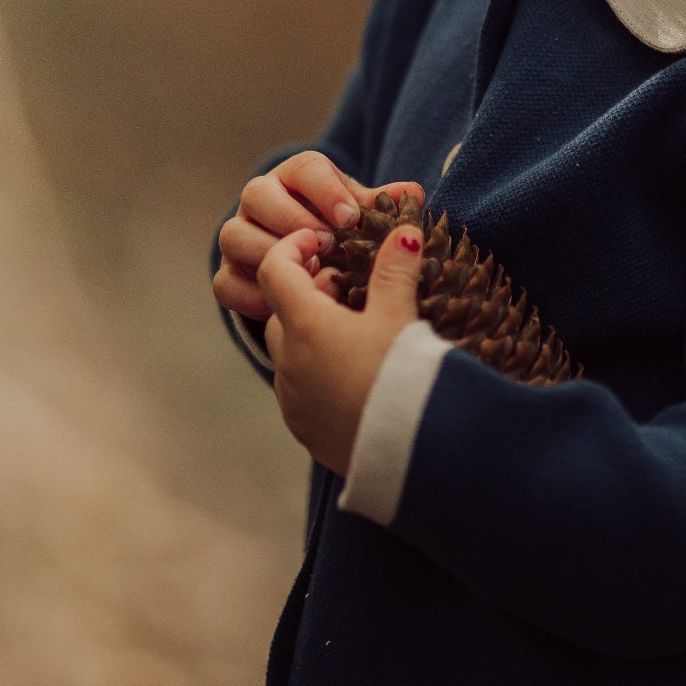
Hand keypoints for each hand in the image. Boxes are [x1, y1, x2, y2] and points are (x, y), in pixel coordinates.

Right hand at [213, 151, 425, 322]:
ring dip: (271, 254)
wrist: (312, 267)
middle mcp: (260, 200)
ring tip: (307, 273)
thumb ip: (382, 206)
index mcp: (296, 177)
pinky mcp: (228, 274)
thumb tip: (412, 194)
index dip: (325, 190)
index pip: (304, 168)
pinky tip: (285, 305)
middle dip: (292, 219)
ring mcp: (238, 237)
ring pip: (234, 235)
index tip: (350, 217)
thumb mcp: (362, 217)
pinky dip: (252, 295)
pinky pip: (225, 282)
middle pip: (257, 193)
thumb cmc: (341, 234)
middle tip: (327, 245)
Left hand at [255, 216, 426, 478]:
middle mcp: (287, 361)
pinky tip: (356, 375)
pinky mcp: (304, 428)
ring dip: (312, 334)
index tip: (323, 242)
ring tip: (358, 333)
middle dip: (309, 293)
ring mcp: (292, 398)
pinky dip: (318, 371)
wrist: (410, 453)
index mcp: (304, 325)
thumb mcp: (400, 317)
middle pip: (280, 310)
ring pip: (289, 351)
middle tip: (350, 289)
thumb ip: (396, 270)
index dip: (294, 247)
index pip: (274, 268)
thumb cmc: (402, 378)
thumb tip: (404, 231)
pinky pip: (300, 388)